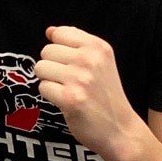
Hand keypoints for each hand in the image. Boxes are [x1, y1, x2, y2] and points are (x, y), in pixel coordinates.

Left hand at [35, 26, 139, 160]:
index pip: (59, 33)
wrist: (120, 130)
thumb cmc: (107, 96)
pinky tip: (67, 102)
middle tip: (70, 81)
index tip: (70, 64)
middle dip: (52, 67)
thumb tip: (49, 31)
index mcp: (98, 46)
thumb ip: (75, 43)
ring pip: (41, 68)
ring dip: (50, 81)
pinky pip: (43, 87)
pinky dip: (51, 96)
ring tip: (68, 90)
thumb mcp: (101, 62)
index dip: (58, 50)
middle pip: (46, 51)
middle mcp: (90, 59)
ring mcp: (80, 78)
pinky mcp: (70, 98)